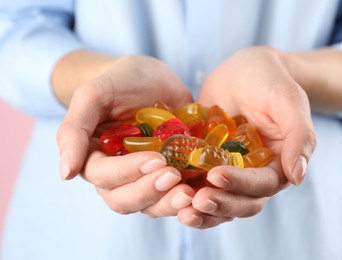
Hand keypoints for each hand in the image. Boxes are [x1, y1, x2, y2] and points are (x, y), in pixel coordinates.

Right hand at [56, 53, 194, 215]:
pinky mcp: (171, 174)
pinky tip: (203, 191)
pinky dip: (189, 197)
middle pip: (126, 200)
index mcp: (95, 159)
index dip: (128, 173)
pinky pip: (176, 194)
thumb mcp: (93, 96)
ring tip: (191, 193)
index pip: (106, 177)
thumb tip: (65, 173)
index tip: (155, 159)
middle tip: (174, 177)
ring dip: (170, 203)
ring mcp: (146, 177)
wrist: (151, 77)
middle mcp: (119, 175)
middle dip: (150, 192)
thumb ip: (73, 130)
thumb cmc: (119, 82)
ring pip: (152, 205)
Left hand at [177, 46, 315, 227]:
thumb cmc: (272, 81)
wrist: (245, 70)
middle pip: (238, 202)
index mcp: (277, 165)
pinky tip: (164, 188)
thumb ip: (299, 136)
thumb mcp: (288, 101)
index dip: (240, 185)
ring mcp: (227, 170)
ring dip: (199, 209)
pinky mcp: (205, 163)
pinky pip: (194, 182)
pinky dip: (182, 190)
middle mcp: (252, 174)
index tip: (216, 176)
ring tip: (178, 208)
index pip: (261, 185)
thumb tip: (298, 176)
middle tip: (193, 201)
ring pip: (216, 199)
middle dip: (217, 204)